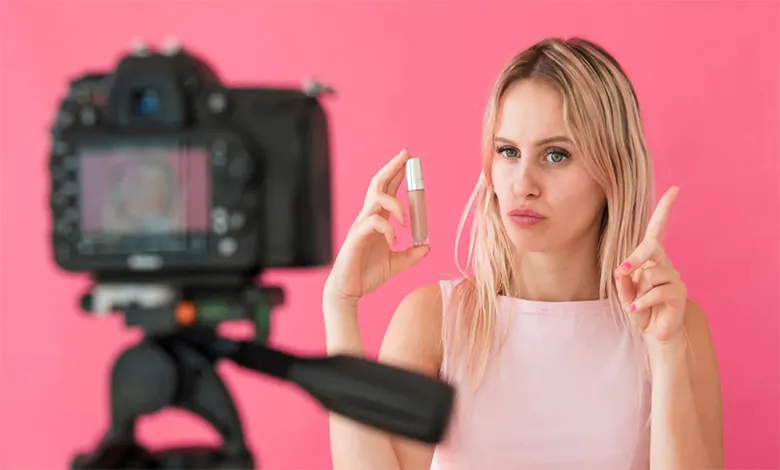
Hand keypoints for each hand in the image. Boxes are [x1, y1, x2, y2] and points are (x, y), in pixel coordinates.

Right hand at [324, 149, 430, 306]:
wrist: (348, 291)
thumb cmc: (367, 275)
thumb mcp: (396, 264)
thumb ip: (411, 255)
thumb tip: (427, 247)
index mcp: (377, 220)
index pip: (387, 189)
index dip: (397, 173)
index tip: (410, 161)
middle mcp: (368, 218)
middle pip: (378, 184)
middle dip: (393, 167)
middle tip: (407, 155)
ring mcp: (361, 226)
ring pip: (376, 199)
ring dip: (395, 204)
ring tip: (406, 220)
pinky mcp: (356, 237)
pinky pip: (374, 223)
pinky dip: (388, 229)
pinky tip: (395, 242)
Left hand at [615, 186, 687, 347]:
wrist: (655, 332)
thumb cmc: (639, 307)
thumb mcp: (625, 293)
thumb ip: (623, 281)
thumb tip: (622, 270)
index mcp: (651, 258)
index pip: (658, 228)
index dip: (665, 208)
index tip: (675, 189)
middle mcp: (664, 263)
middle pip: (653, 247)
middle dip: (636, 257)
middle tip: (622, 270)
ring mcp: (674, 277)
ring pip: (653, 273)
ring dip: (637, 290)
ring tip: (634, 304)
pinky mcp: (679, 293)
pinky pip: (657, 292)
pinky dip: (642, 302)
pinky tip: (636, 310)